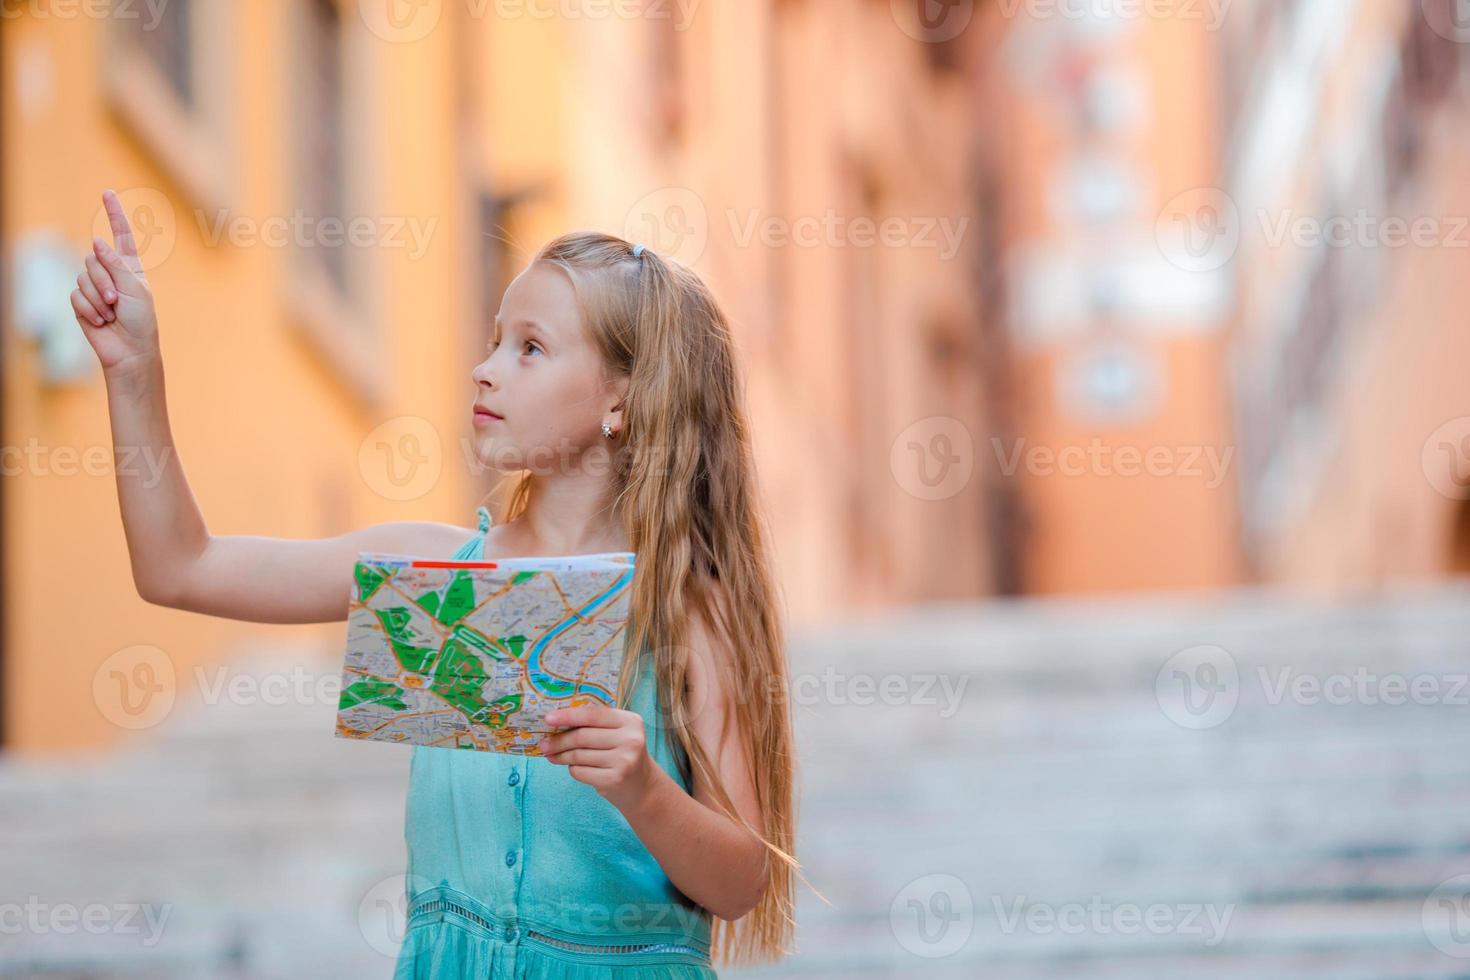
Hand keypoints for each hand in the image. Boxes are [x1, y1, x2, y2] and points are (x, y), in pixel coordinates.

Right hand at [70, 189, 160, 376]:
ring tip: (112, 314)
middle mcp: (110, 273)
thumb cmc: (141, 321)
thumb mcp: (135, 290)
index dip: (114, 214)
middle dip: (104, 281)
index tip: (108, 193)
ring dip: (98, 298)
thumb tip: (98, 242)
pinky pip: (75, 296)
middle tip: (117, 301)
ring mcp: (94, 287)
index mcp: (129, 267)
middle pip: (94, 259)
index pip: (121, 235)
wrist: (130, 350)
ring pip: (83, 277)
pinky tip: (101, 321)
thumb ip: (117, 265)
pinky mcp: (81, 302)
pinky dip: (89, 309)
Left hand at [539, 704, 658, 811]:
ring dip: (561, 756)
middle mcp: (630, 739)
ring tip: (551, 756)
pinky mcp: (615, 779)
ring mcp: (624, 760)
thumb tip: (556, 723)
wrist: (643, 787)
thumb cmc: (623, 755)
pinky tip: (573, 767)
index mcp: (630, 721)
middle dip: (558, 740)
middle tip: (543, 744)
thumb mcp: (618, 734)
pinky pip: (581, 771)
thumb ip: (595, 725)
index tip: (548, 719)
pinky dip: (572, 769)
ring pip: (579, 755)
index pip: (593, 715)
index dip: (568, 716)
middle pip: (583, 736)